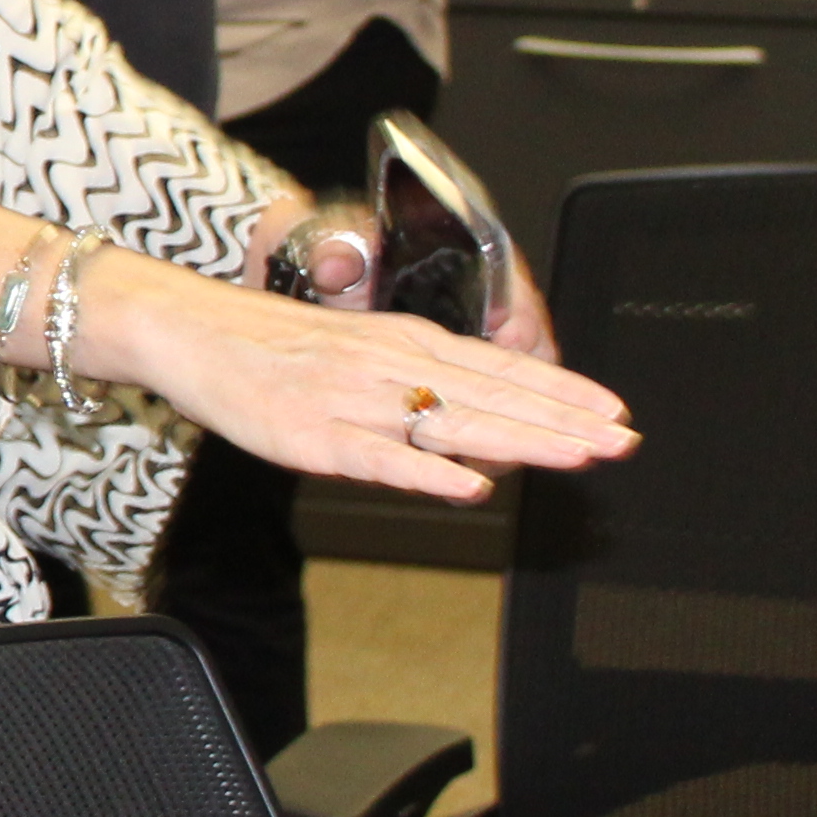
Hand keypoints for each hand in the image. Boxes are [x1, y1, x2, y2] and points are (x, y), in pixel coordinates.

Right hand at [75, 249, 631, 502]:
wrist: (193, 329)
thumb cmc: (274, 345)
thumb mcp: (359, 348)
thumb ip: (418, 380)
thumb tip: (478, 423)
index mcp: (405, 342)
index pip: (501, 368)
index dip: (562, 392)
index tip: (615, 413)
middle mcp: (391, 366)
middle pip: (492, 396)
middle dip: (563, 421)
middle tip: (622, 442)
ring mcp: (356, 402)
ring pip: (451, 424)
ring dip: (520, 442)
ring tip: (575, 458)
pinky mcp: (315, 437)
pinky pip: (380, 459)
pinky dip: (427, 472)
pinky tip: (469, 487)